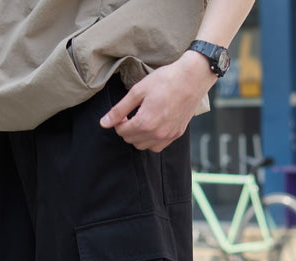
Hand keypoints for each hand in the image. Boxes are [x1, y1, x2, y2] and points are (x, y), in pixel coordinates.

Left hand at [100, 52, 217, 151]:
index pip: (122, 132)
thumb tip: (104, 123)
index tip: (122, 114)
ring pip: (144, 146)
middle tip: (131, 115)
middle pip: (131, 141)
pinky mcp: (176, 134)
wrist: (192, 78)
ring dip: (138, 136)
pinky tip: (152, 126)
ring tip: (142, 120)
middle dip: (127, 130)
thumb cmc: (165, 80)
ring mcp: (168, 136)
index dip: (118, 122)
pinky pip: (157, 146)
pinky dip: (151, 140)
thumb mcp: (138, 91)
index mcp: (145, 122)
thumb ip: (119, 109)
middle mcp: (156, 133)